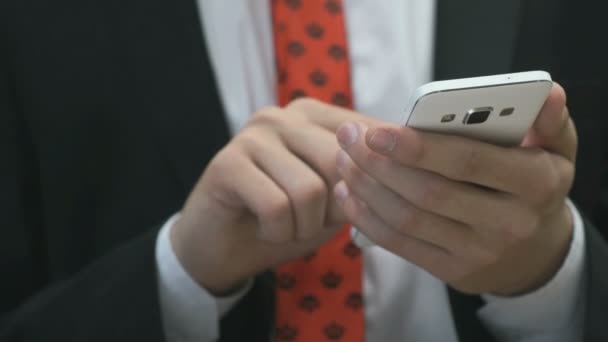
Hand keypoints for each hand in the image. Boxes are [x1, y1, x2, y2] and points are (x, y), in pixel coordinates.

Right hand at [171, 99, 369, 294]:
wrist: (223, 248)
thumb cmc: (285, 221)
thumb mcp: (334, 201)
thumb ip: (361, 180)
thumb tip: (399, 169)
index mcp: (315, 116)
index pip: (367, 135)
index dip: (378, 178)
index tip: (368, 206)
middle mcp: (284, 115)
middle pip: (340, 161)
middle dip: (335, 209)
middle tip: (313, 222)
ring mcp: (253, 134)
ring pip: (310, 190)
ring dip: (304, 227)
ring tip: (286, 227)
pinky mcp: (227, 162)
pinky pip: (276, 207)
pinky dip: (278, 233)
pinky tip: (264, 230)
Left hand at [334, 84, 576, 294]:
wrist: (537, 254)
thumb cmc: (536, 188)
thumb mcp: (557, 152)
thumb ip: (549, 120)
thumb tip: (546, 91)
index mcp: (536, 184)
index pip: (468, 162)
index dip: (418, 147)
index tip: (377, 131)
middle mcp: (508, 224)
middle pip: (428, 192)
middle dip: (379, 163)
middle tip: (348, 137)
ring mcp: (478, 253)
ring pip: (407, 218)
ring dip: (367, 186)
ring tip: (343, 158)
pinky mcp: (453, 271)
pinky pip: (400, 243)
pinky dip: (367, 217)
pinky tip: (348, 193)